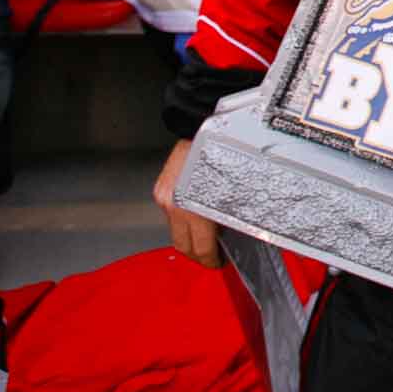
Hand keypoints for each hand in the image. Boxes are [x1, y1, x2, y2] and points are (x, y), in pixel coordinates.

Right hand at [153, 139, 222, 267]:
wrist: (199, 128)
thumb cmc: (223, 154)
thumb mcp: (232, 189)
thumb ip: (226, 214)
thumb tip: (229, 233)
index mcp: (196, 210)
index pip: (201, 248)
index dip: (210, 260)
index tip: (217, 263)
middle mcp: (176, 206)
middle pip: (182, 246)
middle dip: (196, 255)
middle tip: (210, 256)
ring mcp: (165, 198)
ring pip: (173, 230)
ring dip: (187, 235)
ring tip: (204, 235)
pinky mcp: (160, 190)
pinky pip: (169, 213)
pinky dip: (180, 218)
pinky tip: (193, 215)